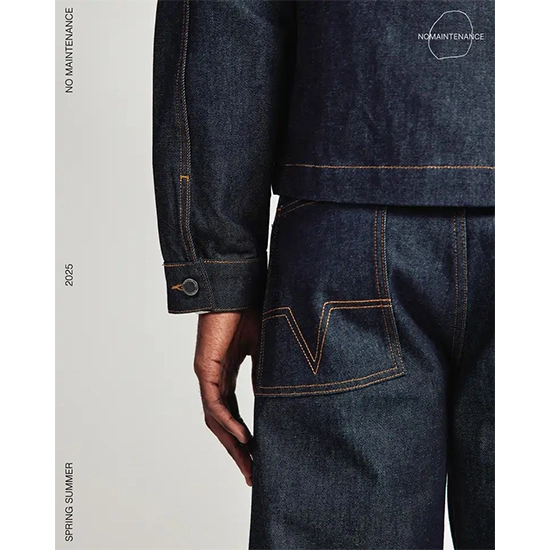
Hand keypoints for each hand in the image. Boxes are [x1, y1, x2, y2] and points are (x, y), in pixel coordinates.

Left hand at [194, 308, 260, 486]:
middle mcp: (215, 378)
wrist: (236, 286)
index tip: (258, 456)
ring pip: (216, 418)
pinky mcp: (206, 367)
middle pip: (222, 422)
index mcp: (227, 373)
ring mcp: (209, 374)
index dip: (243, 436)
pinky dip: (227, 421)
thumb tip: (276, 397)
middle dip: (237, 449)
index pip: (233, 413)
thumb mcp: (263, 349)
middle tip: (252, 473)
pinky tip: (242, 437)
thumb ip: (265, 373)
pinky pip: (215, 402)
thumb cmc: (250, 310)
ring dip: (231, 443)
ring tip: (249, 464)